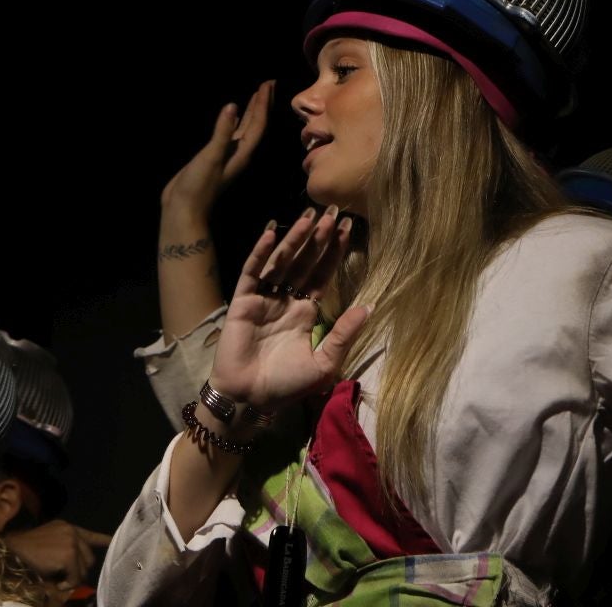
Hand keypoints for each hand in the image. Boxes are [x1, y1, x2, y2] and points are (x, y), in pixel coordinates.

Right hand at [2, 519, 109, 593]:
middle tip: (62, 577)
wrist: (11, 549)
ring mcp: (72, 543)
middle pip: (89, 558)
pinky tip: (55, 582)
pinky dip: (67, 583)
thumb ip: (66, 554)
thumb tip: (76, 575)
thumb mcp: (49, 547)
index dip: (104, 541)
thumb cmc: (26, 551)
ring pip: (84, 569)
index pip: (92, 536)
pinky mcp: (68, 555)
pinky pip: (75, 577)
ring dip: (73, 577)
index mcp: (68, 528)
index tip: (113, 542)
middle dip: (79, 571)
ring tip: (57, 579)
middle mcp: (74, 532)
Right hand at [161, 80, 274, 220]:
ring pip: (245, 128)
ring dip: (251, 111)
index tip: (267, 85)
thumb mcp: (211, 156)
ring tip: (256, 95)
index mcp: (243, 152)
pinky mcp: (216, 156)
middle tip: (268, 84)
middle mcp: (240, 152)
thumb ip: (222, 132)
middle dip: (262, 104)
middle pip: (256, 124)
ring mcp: (228, 155)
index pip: (258, 124)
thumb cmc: (200, 185)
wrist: (184, 207)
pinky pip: (231, 133)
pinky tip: (232, 115)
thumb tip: (232, 106)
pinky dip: (234, 121)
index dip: (262, 104)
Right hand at [210, 206, 370, 409]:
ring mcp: (264, 298)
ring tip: (309, 216)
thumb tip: (368, 307)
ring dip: (294, 239)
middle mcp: (286, 299)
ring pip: (281, 261)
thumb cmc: (286, 385)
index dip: (334, 252)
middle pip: (305, 261)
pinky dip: (261, 252)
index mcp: (306, 311)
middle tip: (332, 211)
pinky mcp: (243, 302)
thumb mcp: (324, 363)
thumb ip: (343, 335)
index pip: (323, 274)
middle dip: (318, 237)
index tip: (348, 228)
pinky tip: (271, 233)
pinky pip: (252, 272)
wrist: (250, 400)